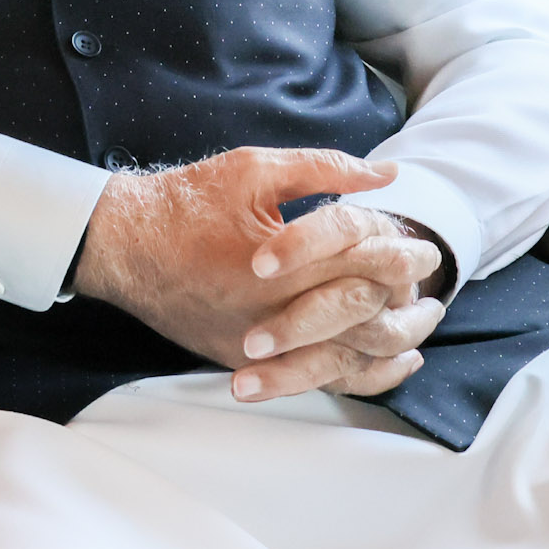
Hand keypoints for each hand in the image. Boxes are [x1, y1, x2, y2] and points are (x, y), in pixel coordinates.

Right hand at [74, 148, 445, 403]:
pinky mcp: (244, 358)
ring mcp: (259, 341)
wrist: (120, 245)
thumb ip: (325, 169)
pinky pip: (314, 378)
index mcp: (283, 261)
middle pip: (365, 312)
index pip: (365, 262)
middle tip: (429, 283)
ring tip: (421, 326)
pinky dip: (359, 375)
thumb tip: (388, 175)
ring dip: (392, 342)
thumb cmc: (184, 203)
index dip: (402, 252)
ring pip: (347, 356)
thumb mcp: (253, 170)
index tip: (422, 244)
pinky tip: (386, 364)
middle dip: (405, 297)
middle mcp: (274, 309)